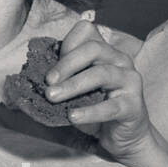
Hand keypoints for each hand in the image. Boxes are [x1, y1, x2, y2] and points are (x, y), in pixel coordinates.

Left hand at [45, 20, 153, 162]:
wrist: (124, 134)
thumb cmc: (97, 105)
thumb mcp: (78, 87)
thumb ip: (64, 75)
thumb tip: (34, 73)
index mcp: (106, 51)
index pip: (86, 32)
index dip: (67, 44)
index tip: (51, 66)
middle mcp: (120, 61)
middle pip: (94, 49)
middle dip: (66, 64)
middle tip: (47, 82)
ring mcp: (130, 81)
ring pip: (101, 74)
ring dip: (73, 85)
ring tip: (52, 97)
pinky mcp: (133, 105)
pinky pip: (111, 106)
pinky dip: (90, 111)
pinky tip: (72, 116)